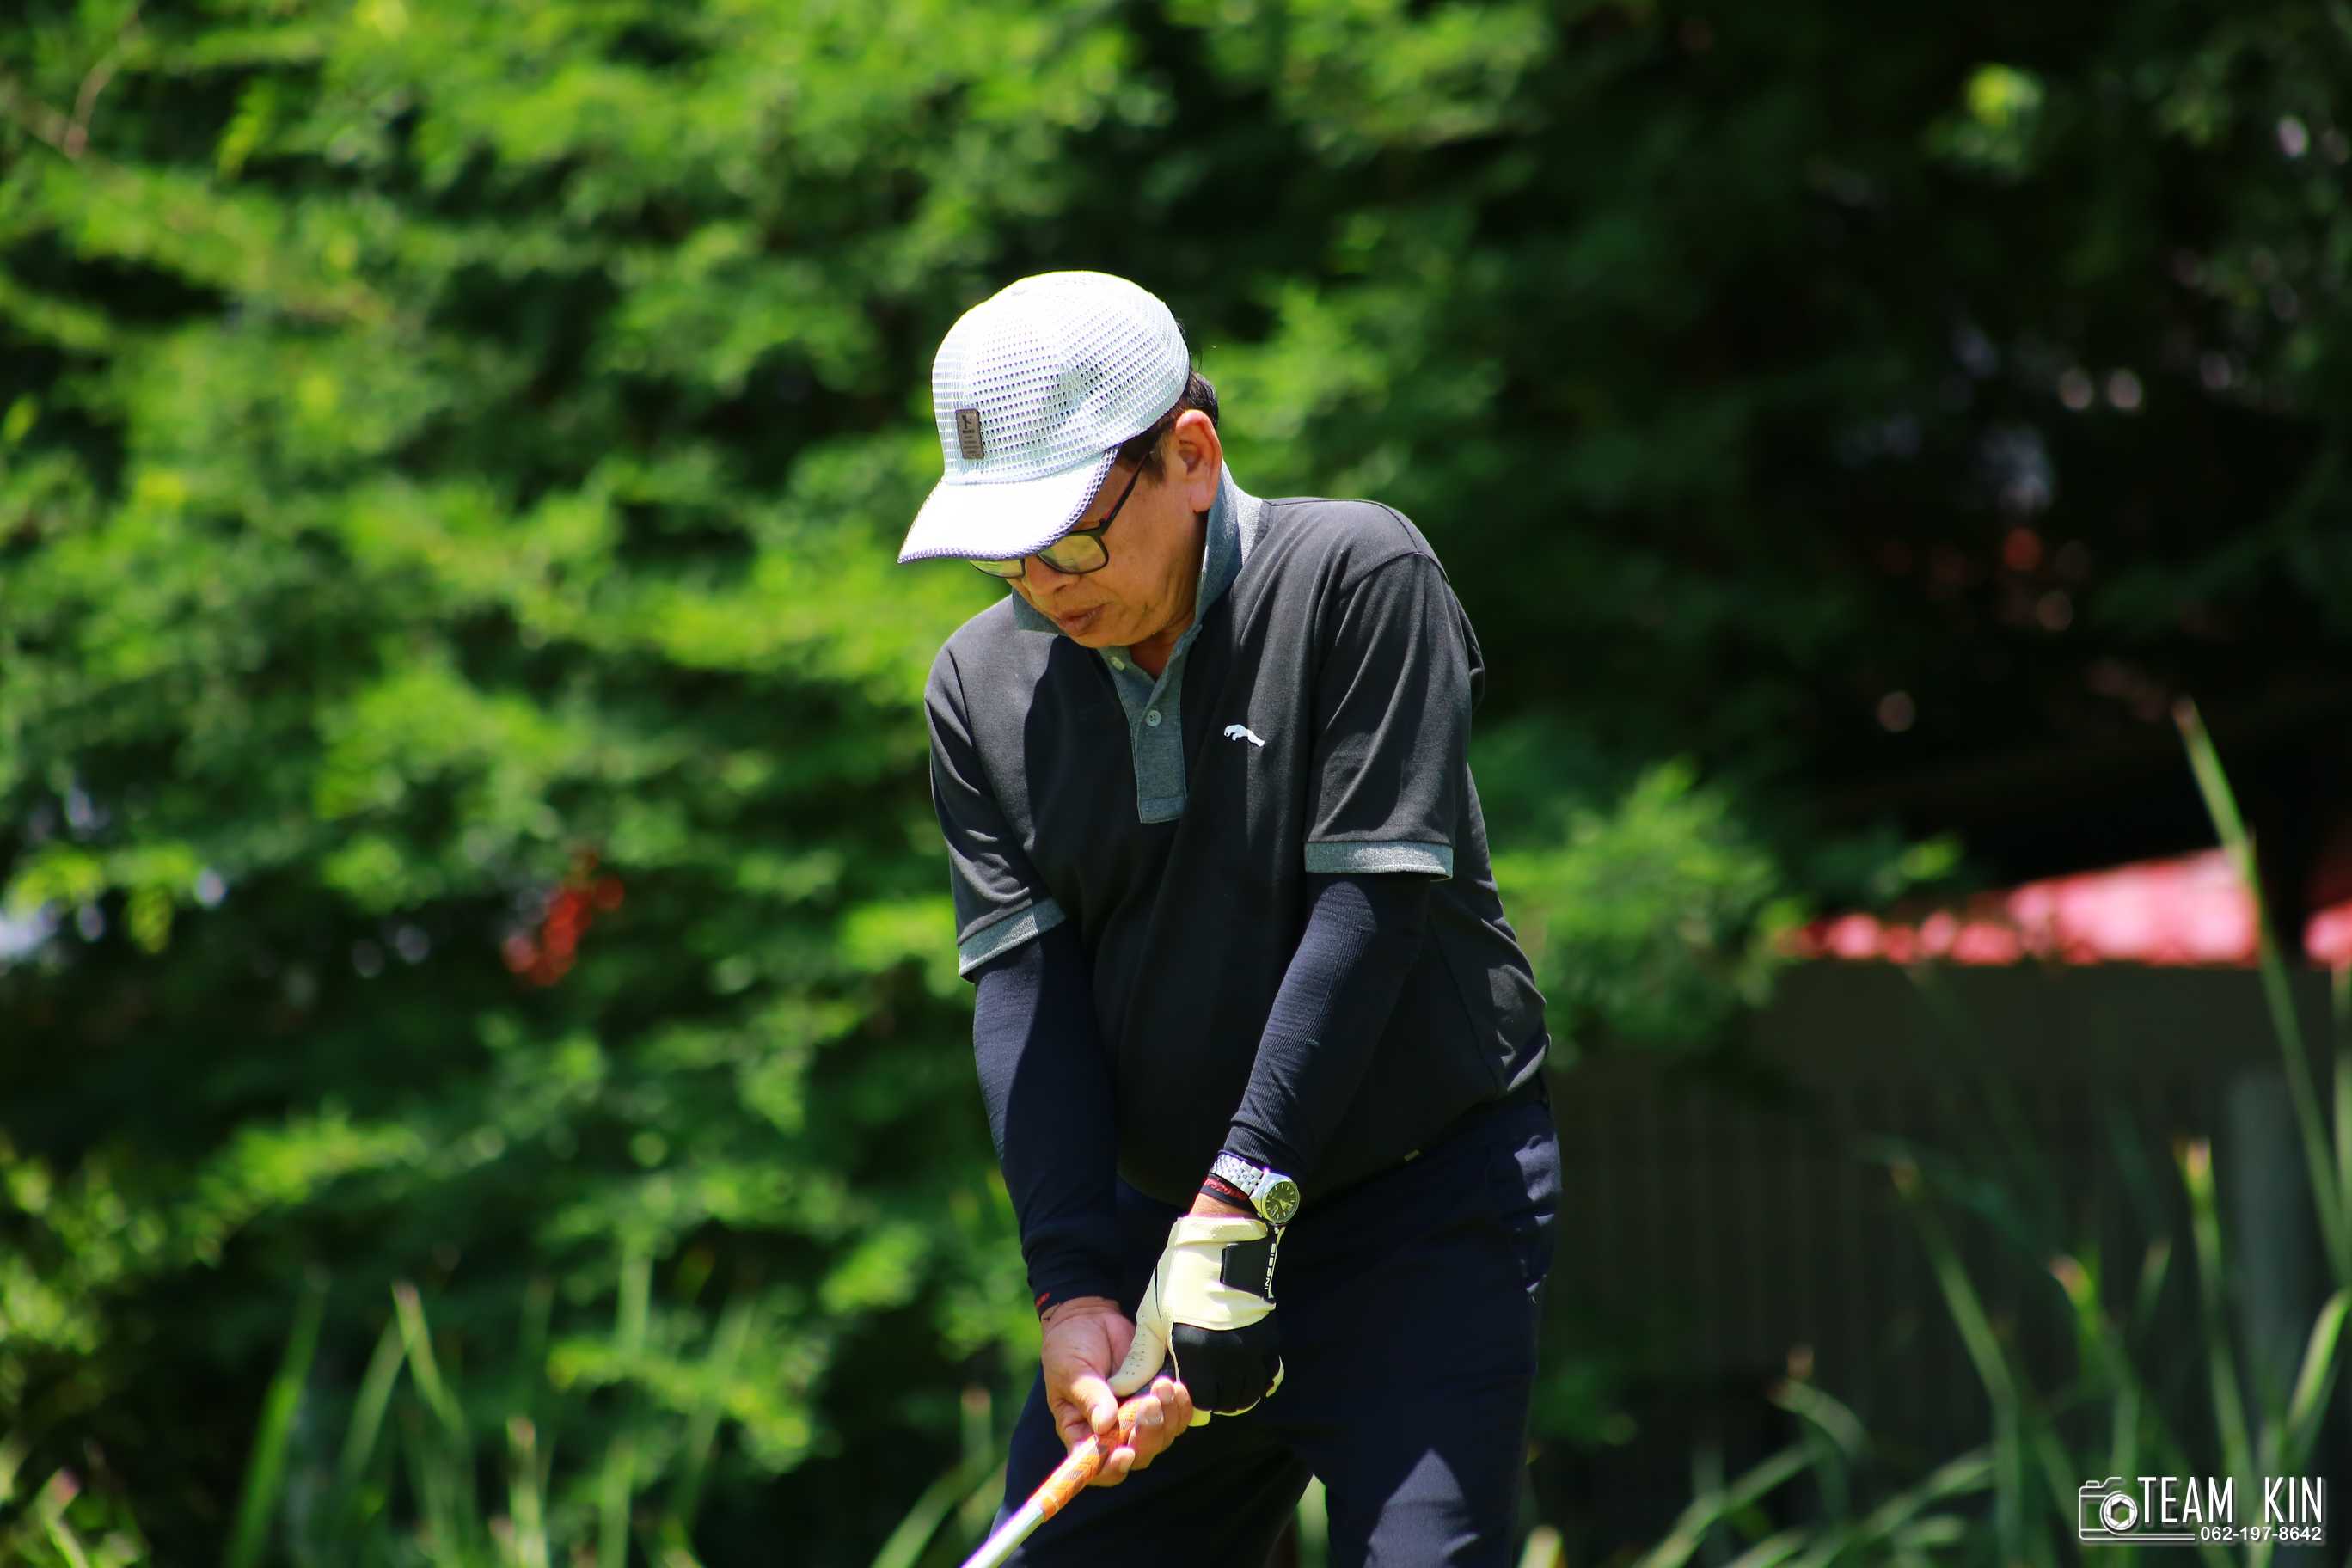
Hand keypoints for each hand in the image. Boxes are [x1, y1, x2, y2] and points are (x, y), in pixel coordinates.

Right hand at [1038, 1296, 1194, 1486]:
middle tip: (1150, 1404)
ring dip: (1167, 1417)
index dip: (1112, 1469)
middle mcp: (1113, 1433)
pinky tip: (1179, 1388)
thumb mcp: (1071, 1370)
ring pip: (1161, 1437)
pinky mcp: (1157, 1400)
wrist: (1089, 1318)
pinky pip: (1176, 1416)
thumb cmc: (1069, 1348)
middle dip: (1148, 1435)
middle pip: (1138, 1454)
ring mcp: (1137, 1418)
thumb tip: (1105, 1424)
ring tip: (1164, 1386)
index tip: (1125, 1453)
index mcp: (1082, 1433)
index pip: (1097, 1467)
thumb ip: (1088, 1396)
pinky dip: (1181, 1406)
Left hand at [1112, 1215, 1282, 1421]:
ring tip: (1221, 1383)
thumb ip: (1141, 1357)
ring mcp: (1251, 1349)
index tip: (1180, 1391)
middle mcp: (1225, 1357)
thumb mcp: (1153, 1315)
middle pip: (1223, 1403)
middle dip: (1210, 1401)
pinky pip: (1268, 1377)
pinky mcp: (1268, 1338)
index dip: (1185, 1402)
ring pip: (1248, 1395)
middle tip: (1200, 1388)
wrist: (1224, 1240)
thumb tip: (1120, 1386)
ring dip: (1234, 1396)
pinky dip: (1258, 1382)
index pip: (1193, 1402)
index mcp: (1192, 1352)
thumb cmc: (1181, 1276)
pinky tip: (1244, 1373)